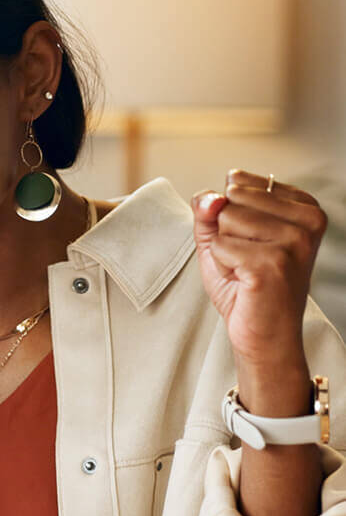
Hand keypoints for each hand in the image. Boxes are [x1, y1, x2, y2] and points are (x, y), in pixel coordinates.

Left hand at [192, 169, 325, 374]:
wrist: (262, 332)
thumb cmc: (244, 283)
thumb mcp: (220, 235)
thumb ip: (209, 207)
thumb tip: (212, 197)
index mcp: (303, 206)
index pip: (237, 183)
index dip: (227, 217)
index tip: (250, 242)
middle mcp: (307, 219)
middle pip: (230, 200)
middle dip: (225, 234)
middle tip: (245, 261)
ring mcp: (293, 241)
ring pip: (224, 221)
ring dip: (223, 251)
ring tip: (245, 271)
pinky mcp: (272, 262)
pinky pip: (220, 246)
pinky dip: (221, 266)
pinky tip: (243, 281)